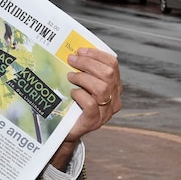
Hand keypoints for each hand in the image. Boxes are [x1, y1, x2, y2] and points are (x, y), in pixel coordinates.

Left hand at [50, 48, 121, 168]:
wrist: (66, 129)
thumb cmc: (73, 102)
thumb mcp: (82, 84)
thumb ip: (84, 70)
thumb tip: (73, 52)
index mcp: (114, 86)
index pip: (112, 65)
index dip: (97, 55)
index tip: (80, 50)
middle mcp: (114, 99)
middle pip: (108, 74)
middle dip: (87, 64)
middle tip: (71, 60)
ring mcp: (106, 112)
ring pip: (101, 88)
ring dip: (83, 78)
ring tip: (70, 77)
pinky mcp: (94, 122)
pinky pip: (91, 104)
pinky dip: (80, 95)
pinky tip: (72, 93)